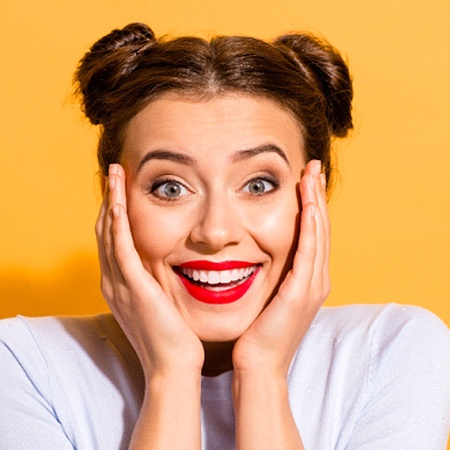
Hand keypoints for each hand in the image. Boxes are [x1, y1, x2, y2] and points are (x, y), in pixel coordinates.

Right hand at [96, 164, 203, 378]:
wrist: (173, 366)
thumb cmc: (172, 336)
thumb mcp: (160, 302)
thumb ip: (156, 282)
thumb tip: (167, 265)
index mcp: (121, 284)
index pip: (112, 239)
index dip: (113, 211)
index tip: (122, 188)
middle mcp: (113, 282)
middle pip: (105, 231)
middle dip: (108, 199)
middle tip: (114, 172)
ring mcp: (120, 285)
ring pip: (108, 234)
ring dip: (110, 202)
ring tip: (114, 175)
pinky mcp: (133, 288)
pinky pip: (121, 250)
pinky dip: (117, 226)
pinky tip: (118, 204)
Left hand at [232, 159, 329, 377]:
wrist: (257, 364)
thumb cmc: (257, 332)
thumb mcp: (267, 295)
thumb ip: (271, 274)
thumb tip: (256, 253)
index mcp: (308, 278)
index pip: (314, 233)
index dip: (311, 204)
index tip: (305, 180)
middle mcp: (316, 279)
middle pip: (321, 228)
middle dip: (317, 196)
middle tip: (313, 168)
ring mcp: (312, 285)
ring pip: (319, 234)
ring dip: (316, 203)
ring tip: (312, 175)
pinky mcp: (301, 292)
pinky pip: (309, 252)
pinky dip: (310, 227)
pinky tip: (308, 206)